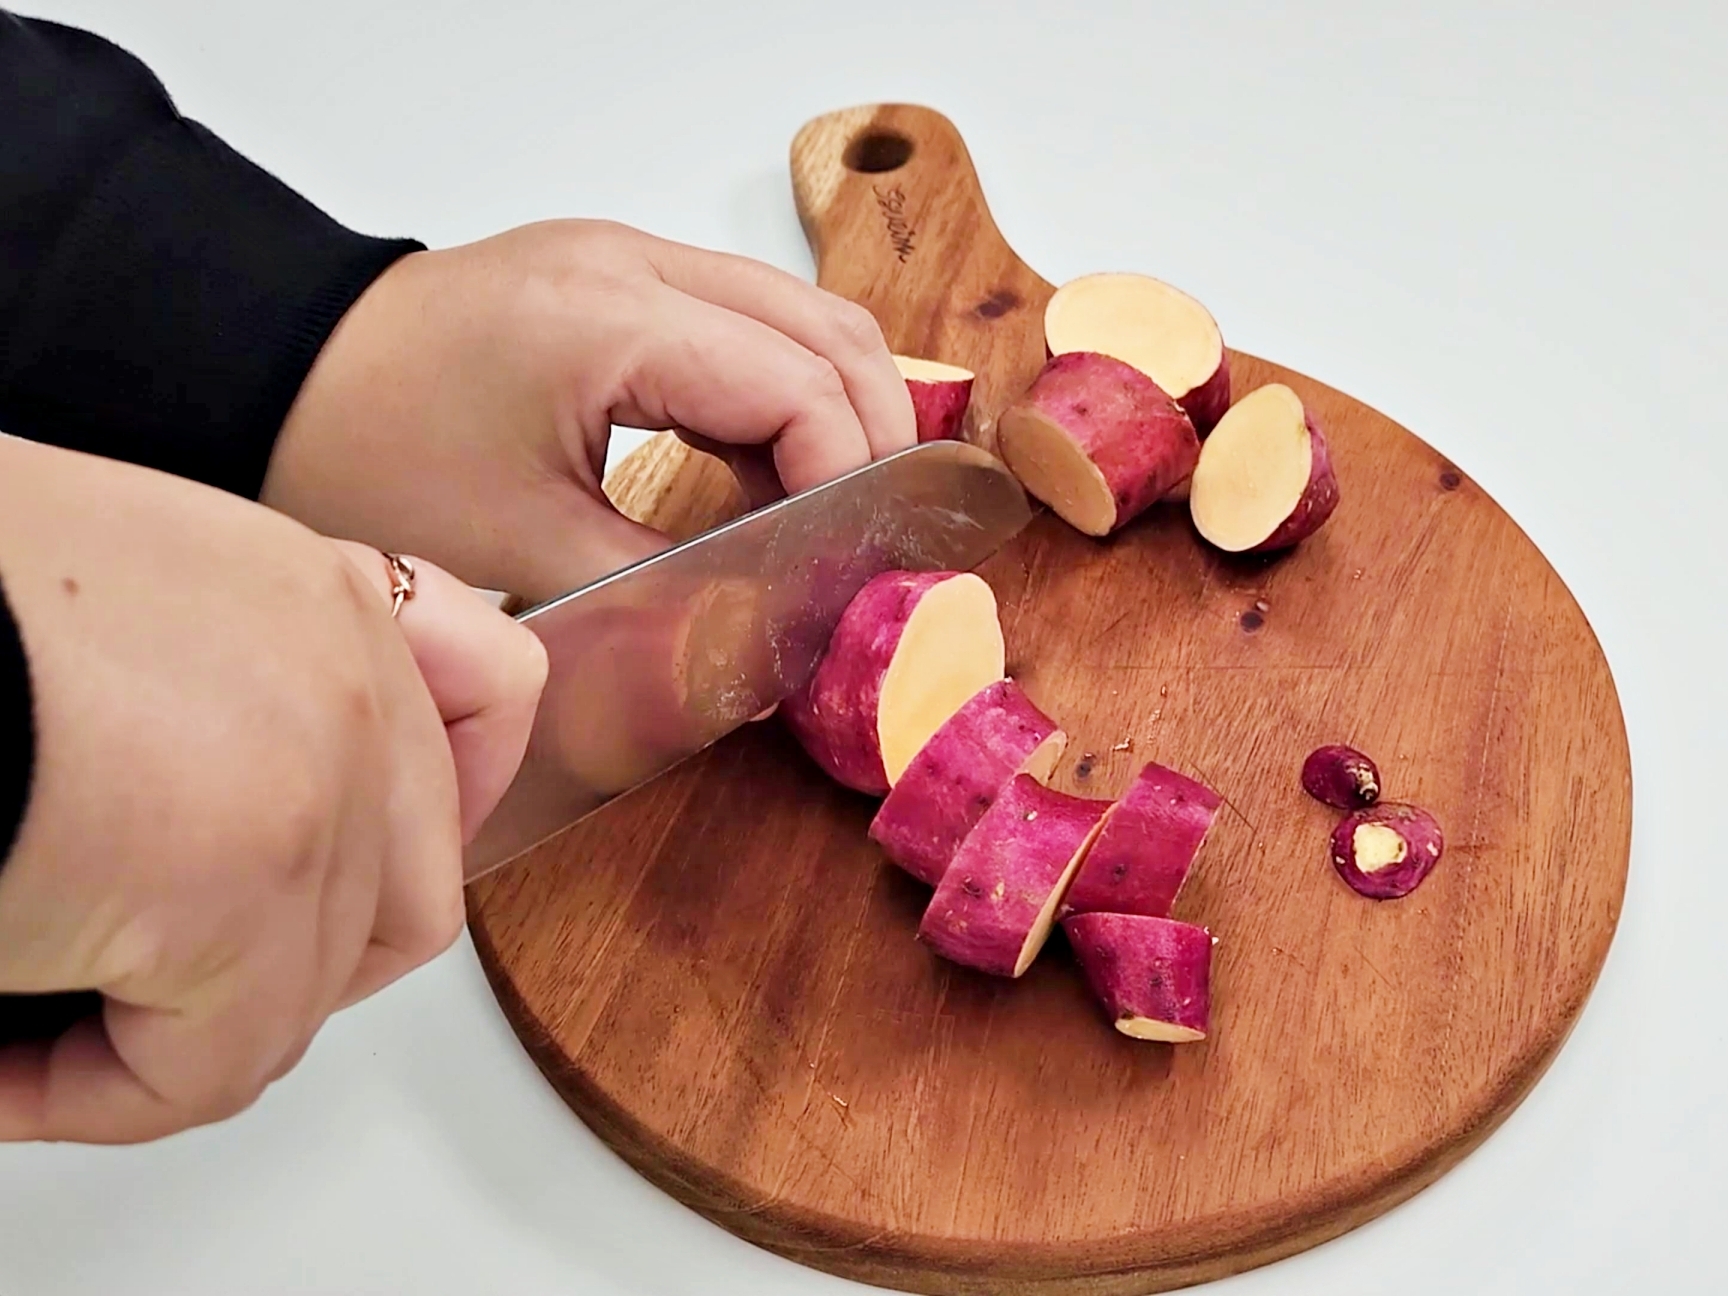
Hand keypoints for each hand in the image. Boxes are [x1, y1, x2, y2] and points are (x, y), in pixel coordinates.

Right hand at [0, 436, 544, 1143]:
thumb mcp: (135, 616)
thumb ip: (232, 693)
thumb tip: (230, 815)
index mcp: (320, 594)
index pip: (494, 695)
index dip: (454, 793)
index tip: (369, 863)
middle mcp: (351, 670)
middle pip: (413, 884)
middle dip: (290, 963)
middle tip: (164, 983)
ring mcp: (324, 775)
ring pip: (307, 994)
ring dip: (177, 1035)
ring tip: (44, 1018)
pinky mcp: (250, 882)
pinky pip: (211, 1068)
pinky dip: (103, 1095)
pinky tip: (7, 1060)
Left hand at [258, 219, 916, 604]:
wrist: (268, 376)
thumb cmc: (361, 448)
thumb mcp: (523, 544)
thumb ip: (665, 589)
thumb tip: (767, 633)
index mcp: (612, 318)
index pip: (800, 384)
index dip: (848, 480)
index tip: (848, 566)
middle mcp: (635, 262)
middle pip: (830, 328)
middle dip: (873, 436)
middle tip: (870, 540)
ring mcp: (628, 258)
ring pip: (802, 315)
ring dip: (837, 409)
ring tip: (827, 512)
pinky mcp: (615, 278)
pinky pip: (746, 321)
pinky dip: (782, 392)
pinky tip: (768, 472)